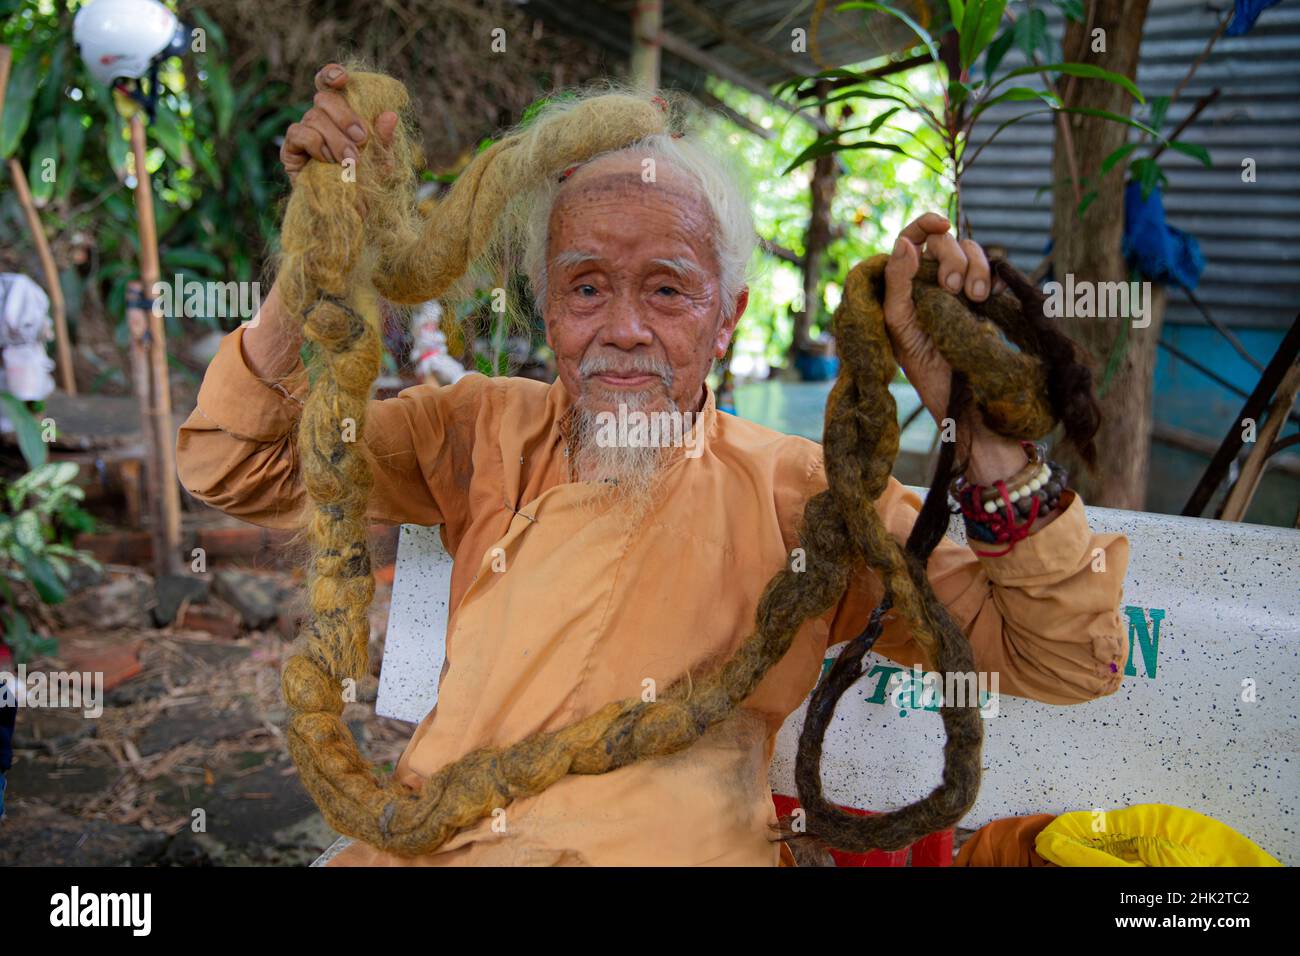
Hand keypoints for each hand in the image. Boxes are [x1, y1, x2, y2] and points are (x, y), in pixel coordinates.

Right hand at [280, 63, 399, 187]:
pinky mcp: (290, 150)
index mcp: (340, 116)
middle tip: (362, 140)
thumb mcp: (382, 165)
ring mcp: (303, 133)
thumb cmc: (366, 188)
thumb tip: (390, 116)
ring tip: (351, 162)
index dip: (332, 75)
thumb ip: (385, 141)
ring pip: (314, 117)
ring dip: (336, 139)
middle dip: (345, 116)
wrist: (349, 217)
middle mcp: (320, 120)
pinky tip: (328, 162)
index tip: (343, 79)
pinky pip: (300, 134)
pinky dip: (317, 146)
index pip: (329, 85)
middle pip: (324, 98)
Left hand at [882, 213, 1028, 487]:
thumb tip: (904, 243)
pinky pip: (993, 271)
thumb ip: (898, 283)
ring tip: (975, 298)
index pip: (911, 239)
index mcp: (903, 287)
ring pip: (972, 252)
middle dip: (952, 256)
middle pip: (945, 242)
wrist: (967, 400)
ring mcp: (958, 291)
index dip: (924, 224)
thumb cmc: (925, 368)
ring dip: (976, 266)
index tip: (941, 223)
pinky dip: (995, 275)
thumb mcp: (901, 326)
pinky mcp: (983, 301)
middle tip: (954, 290)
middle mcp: (929, 284)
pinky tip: (993, 295)